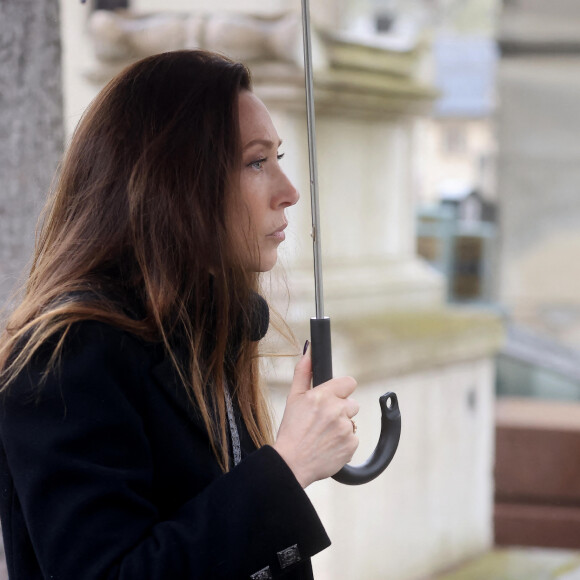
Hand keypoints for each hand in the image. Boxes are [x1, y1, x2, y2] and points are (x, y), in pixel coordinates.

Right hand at [273, 345, 358, 487]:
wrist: (291, 464)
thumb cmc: (291, 430)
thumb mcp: (293, 397)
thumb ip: (303, 371)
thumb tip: (309, 349)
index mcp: (323, 395)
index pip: (349, 382)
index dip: (341, 390)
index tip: (333, 398)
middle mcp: (336, 410)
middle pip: (352, 404)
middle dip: (341, 410)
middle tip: (323, 421)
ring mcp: (346, 428)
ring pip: (352, 422)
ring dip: (341, 427)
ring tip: (323, 435)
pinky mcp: (351, 445)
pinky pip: (354, 439)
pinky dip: (343, 442)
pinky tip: (328, 446)